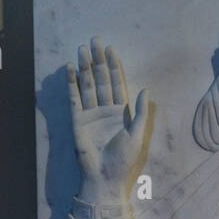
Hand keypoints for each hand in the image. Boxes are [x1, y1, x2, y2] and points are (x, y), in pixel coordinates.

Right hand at [67, 38, 153, 205]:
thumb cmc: (123, 161)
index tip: (111, 48)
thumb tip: (147, 90)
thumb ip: (141, 112)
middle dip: (98, 60)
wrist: (105, 179)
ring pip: (88, 85)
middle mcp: (105, 110)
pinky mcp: (77, 121)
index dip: (114, 66)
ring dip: (85, 67)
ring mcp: (90, 115)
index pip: (117, 84)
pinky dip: (72, 84)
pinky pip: (74, 98)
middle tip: (95, 40)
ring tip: (82, 49)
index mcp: (121, 113)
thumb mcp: (138, 135)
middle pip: (101, 80)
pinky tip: (70, 69)